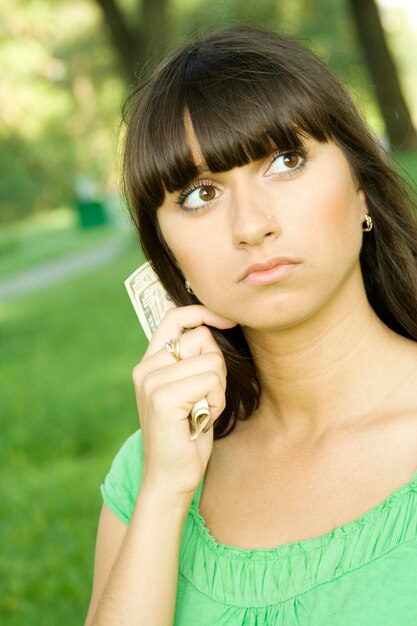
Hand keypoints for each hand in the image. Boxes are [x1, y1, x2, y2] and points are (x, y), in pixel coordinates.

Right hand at [132, 305, 236, 499]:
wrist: (171, 478)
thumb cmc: (187, 434)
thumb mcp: (188, 389)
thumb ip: (192, 360)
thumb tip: (217, 325)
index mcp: (148, 363)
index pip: (175, 317)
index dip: (204, 312)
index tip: (228, 321)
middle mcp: (145, 369)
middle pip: (203, 338)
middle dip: (218, 368)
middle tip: (205, 398)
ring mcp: (151, 383)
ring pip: (212, 361)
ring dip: (218, 390)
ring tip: (201, 411)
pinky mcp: (163, 399)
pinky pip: (211, 381)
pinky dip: (217, 402)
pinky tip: (201, 420)